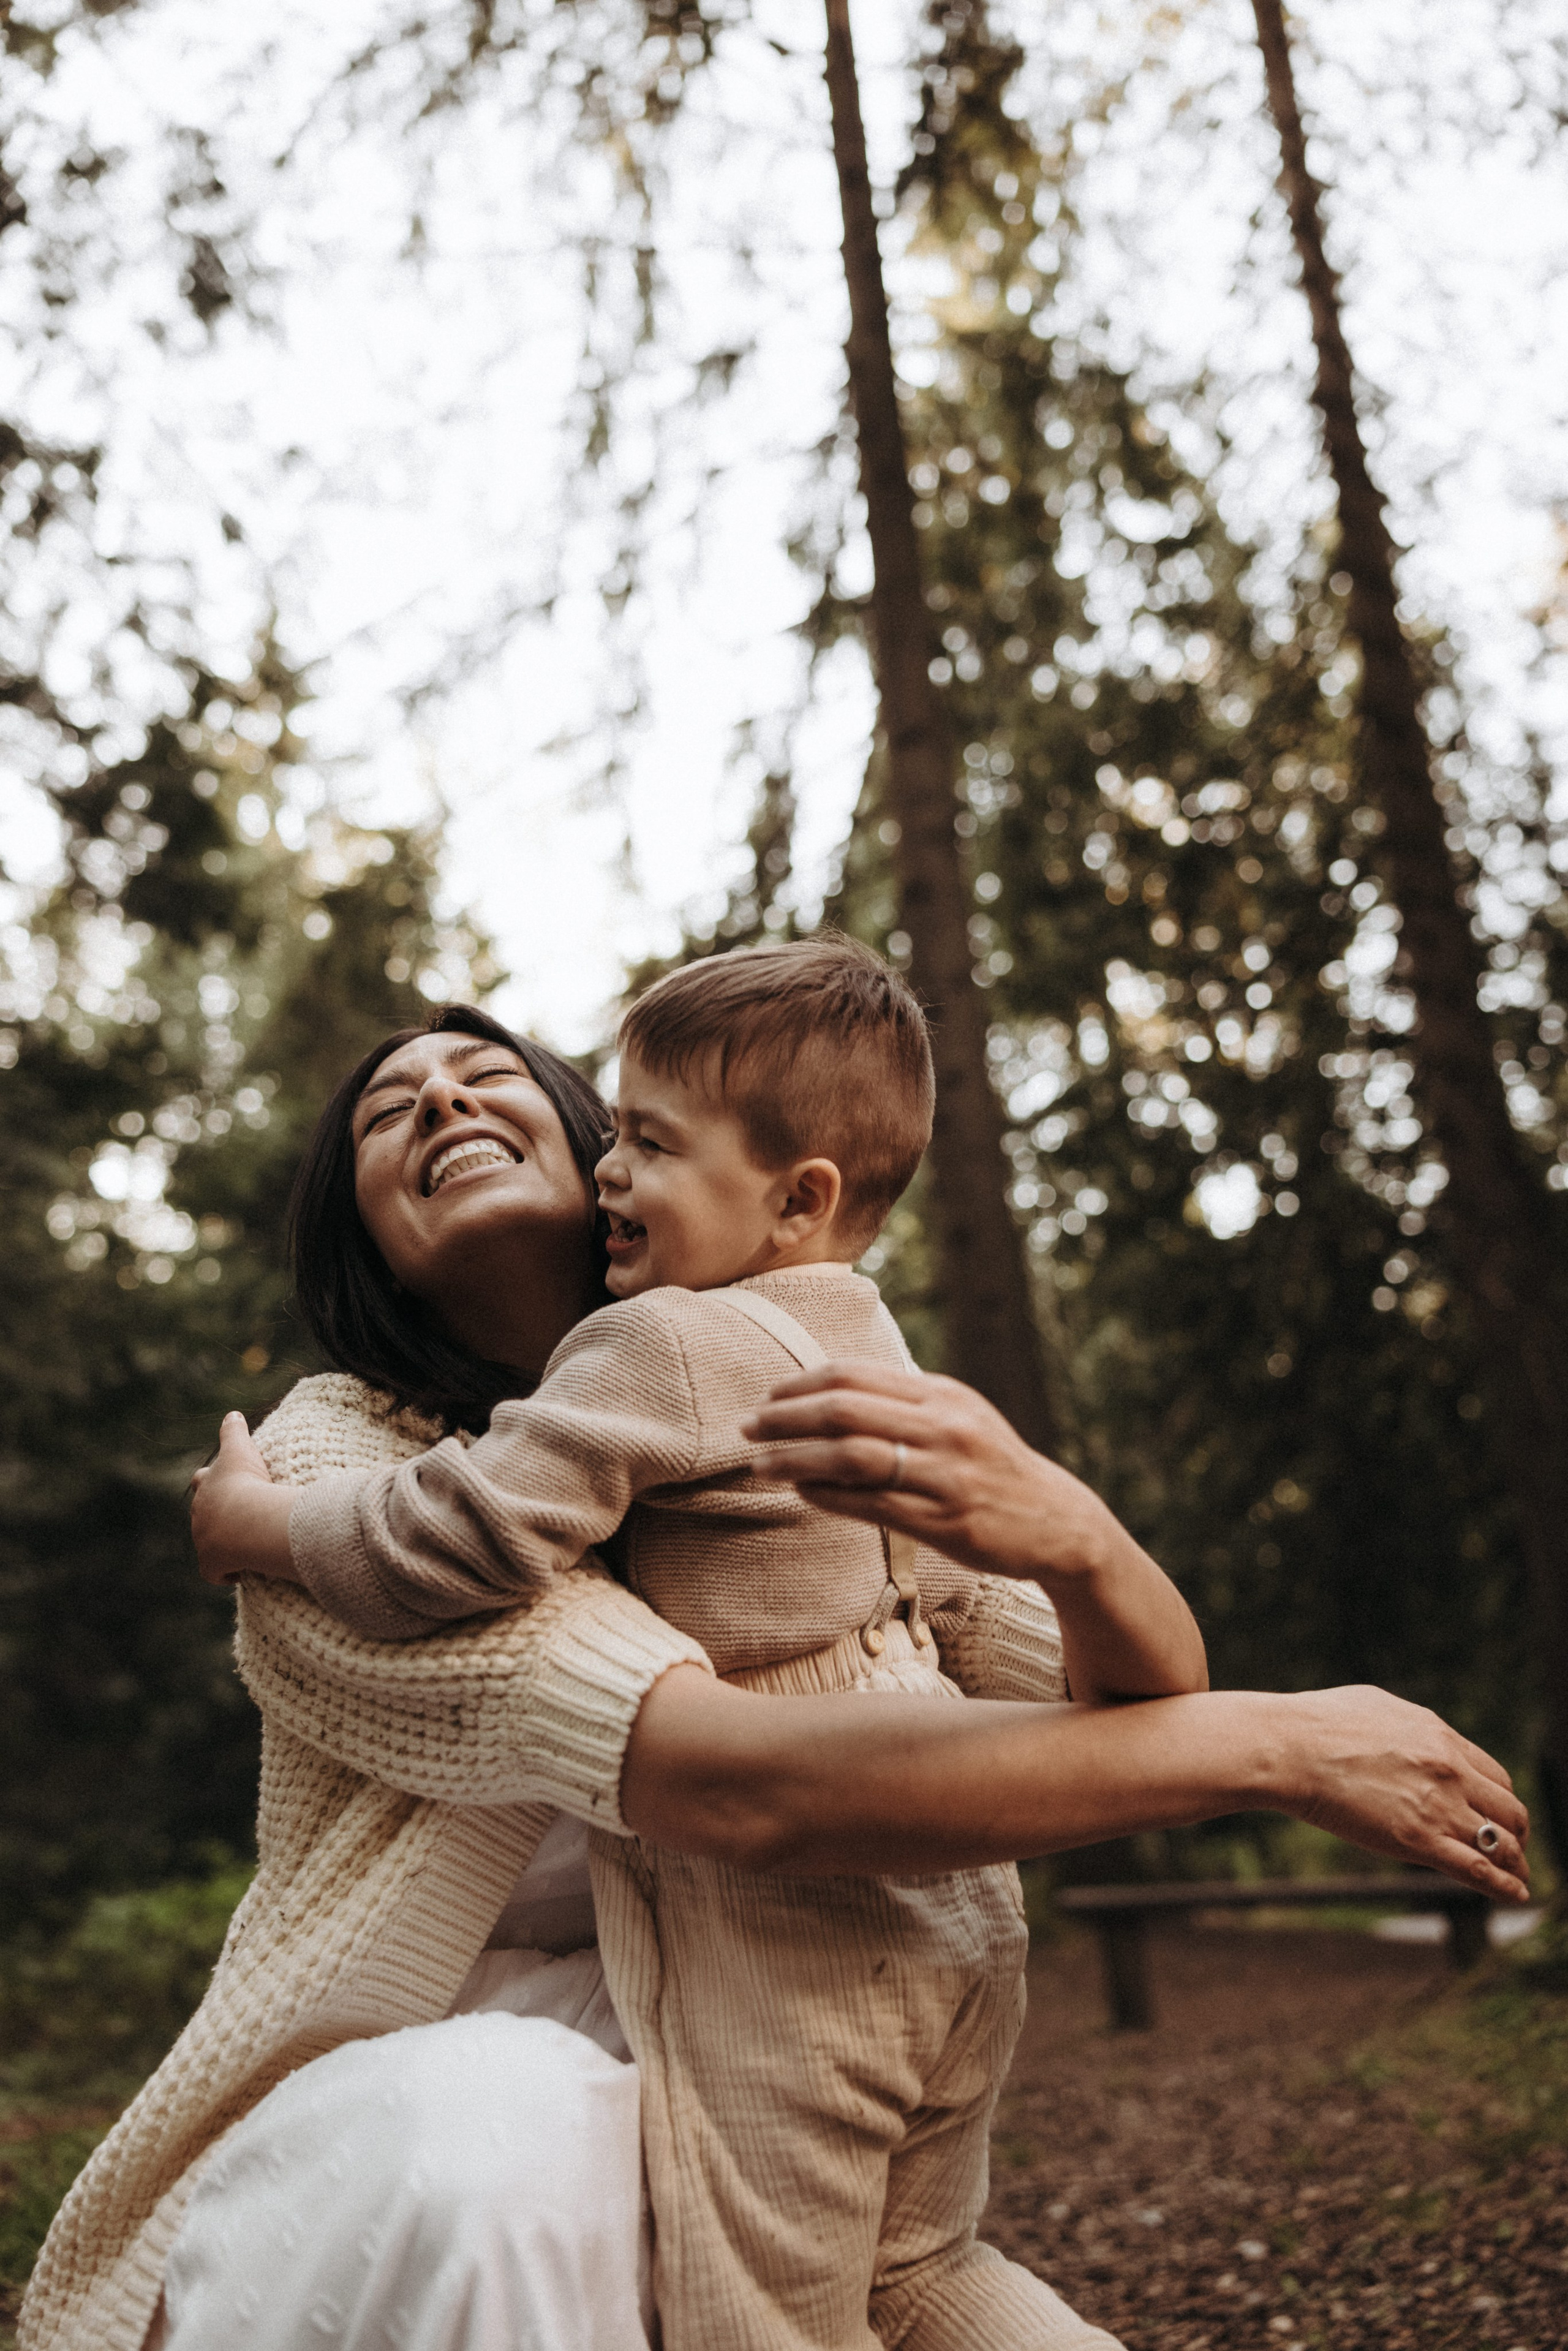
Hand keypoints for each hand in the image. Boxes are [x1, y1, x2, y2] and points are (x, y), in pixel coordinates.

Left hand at [190, 1412, 299, 1586]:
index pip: (202, 1481)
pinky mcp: (211, 1565)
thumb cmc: (245, 1482)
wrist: (248, 1519)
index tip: (221, 1485)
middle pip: (202, 1514)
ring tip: (245, 1543)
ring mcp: (203, 1541)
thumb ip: (234, 1430)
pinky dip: (225, 1572)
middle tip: (237, 1516)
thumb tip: (232, 1413)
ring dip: (224, 1543)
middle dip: (215, 1515)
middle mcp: (199, 1514)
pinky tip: (240, 1571)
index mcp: (206, 1487)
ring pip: (209, 1543)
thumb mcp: (240, 1449)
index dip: (210, 1482)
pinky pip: (215, 1573)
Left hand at [743, 1359, 1114, 1581]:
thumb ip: (904, 1403)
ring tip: (760, 1464)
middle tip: (748, 1427)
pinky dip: (829, 1496)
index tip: (768, 1398)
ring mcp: (945, 1475)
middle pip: (846, 1409)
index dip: (801, 1384)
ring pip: (853, 1456)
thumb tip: (829, 1395)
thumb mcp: (958, 1417)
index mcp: (941, 1395)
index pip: (855, 1374)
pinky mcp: (944, 1522)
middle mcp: (943, 1427)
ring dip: (796, 1458)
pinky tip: (801, 1493)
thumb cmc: (991, 1467)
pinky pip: (872, 1504)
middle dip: (786, 1416)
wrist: (1056, 1522)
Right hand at [1277, 1684, 1529, 1902]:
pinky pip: (1477, 1869)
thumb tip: (1415, 1734)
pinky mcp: (1417, 1841)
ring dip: (1515, 1863)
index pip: (1495, 1775)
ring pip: (1501, 1842)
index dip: (1501, 1800)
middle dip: (1516, 1831)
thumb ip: (1408, 1727)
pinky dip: (1504, 1886)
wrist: (1291, 1747)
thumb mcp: (1378, 1708)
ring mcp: (1437, 1806)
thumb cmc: (1319, 1723)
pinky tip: (1516, 1895)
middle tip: (1513, 1847)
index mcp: (1440, 1737)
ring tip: (1518, 1877)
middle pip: (1509, 1808)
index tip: (1497, 1815)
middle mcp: (1450, 1770)